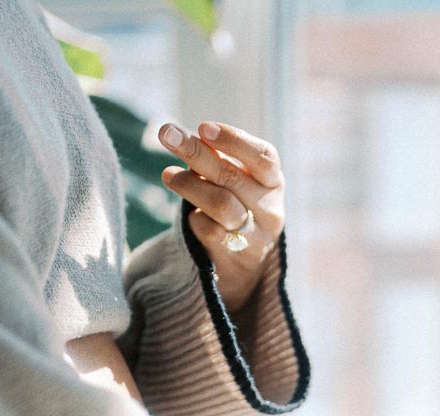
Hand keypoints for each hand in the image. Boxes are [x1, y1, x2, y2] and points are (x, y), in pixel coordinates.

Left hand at [158, 120, 285, 314]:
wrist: (244, 263)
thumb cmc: (238, 206)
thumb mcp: (237, 180)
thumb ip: (219, 160)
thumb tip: (187, 139)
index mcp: (273, 183)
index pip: (262, 157)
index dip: (234, 140)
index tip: (203, 127)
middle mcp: (270, 209)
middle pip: (231, 176)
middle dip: (196, 152)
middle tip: (166, 133)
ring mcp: (255, 235)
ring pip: (220, 203)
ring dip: (188, 184)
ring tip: (167, 174)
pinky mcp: (235, 257)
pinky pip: (207, 229)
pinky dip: (193, 216)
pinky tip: (190, 213)